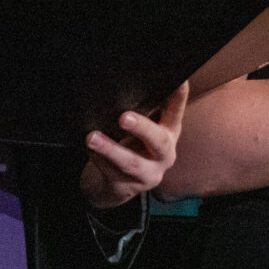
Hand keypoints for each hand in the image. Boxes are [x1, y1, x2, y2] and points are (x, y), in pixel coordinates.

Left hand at [81, 82, 187, 207]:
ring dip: (110, 149)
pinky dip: (98, 159)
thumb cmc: (131, 146)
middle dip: (142, 128)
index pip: (177, 111)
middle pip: (158, 141)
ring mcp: (148, 174)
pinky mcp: (128, 187)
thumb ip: (141, 111)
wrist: (117, 185)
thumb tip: (122, 83)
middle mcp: (164, 154)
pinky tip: (88, 149)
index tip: (180, 80)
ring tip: (92, 138)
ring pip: (130, 162)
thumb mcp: (141, 129)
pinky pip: (110, 172)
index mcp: (169, 132)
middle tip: (124, 117)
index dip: (179, 96)